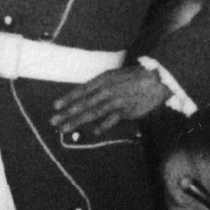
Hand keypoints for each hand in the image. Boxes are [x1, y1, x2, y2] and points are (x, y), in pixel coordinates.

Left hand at [47, 63, 169, 141]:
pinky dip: (102, 126)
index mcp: (102, 80)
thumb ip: (100, 87)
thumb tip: (85, 97)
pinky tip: (93, 132)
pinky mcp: (126, 110)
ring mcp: (115, 101)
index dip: (68, 98)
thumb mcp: (114, 76)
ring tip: (65, 128)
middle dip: (67, 113)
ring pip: (93, 112)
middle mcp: (106, 90)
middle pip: (83, 103)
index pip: (81, 90)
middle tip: (53, 120)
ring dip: (78, 121)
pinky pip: (112, 120)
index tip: (55, 106)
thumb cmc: (133, 78)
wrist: (156, 79)